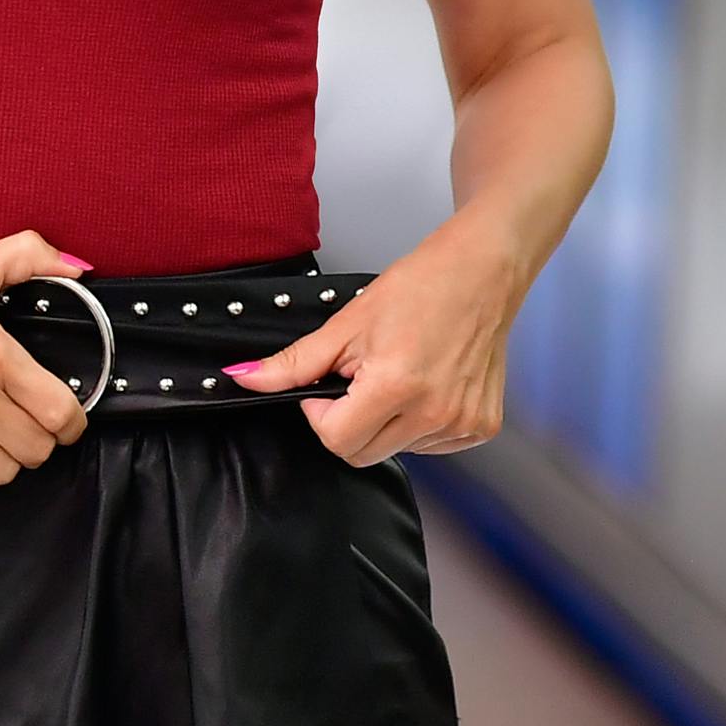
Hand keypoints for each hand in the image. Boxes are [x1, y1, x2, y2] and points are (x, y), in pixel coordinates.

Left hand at [223, 232, 516, 465]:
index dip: (321, 413)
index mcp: (396, 386)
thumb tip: (242, 380)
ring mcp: (462, 424)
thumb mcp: (348, 323)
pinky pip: (430, 445)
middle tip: (363, 376)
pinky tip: (427, 384)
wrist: (483, 272)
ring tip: (401, 373)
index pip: (335, 440)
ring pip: (396, 450)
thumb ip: (294, 362)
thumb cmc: (421, 287)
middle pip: (362, 454)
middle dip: (350, 421)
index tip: (332, 383)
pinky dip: (419, 423)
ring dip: (386, 422)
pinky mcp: (481, 427)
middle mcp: (434, 413)